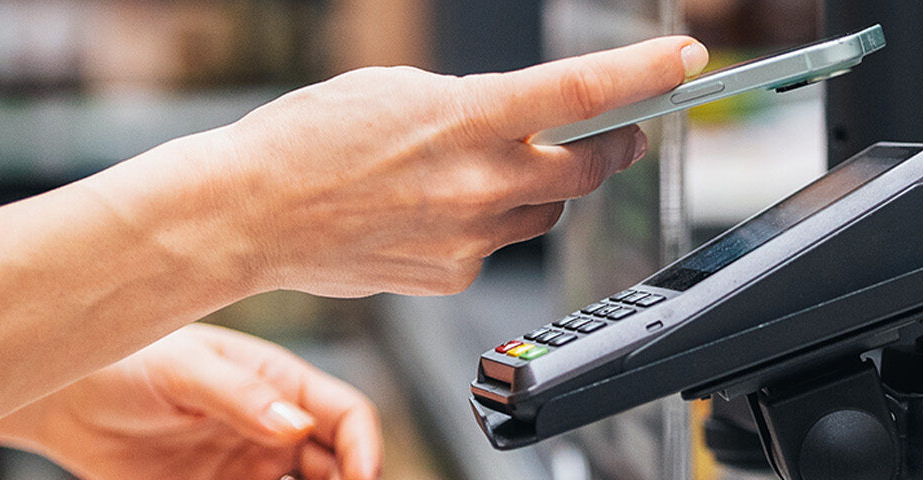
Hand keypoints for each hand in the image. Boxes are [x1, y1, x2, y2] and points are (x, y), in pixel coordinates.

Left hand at [0, 324, 380, 479]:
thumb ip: (240, 394)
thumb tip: (296, 427)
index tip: (364, 478)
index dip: (365, 448)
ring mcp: (251, 467)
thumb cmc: (128, 362)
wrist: (68, 400)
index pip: (347, 415)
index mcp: (281, 383)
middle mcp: (276, 429)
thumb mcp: (185, 368)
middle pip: (338, 465)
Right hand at [212, 36, 707, 296]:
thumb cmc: (308, 141)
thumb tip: (515, 126)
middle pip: (586, 170)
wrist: (252, 212)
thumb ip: (470, 107)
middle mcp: (477, 182)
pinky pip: (495, 248)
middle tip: (615, 134)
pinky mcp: (451, 277)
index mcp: (465, 117)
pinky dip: (487, 227)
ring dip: (541, 191)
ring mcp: (467, 238)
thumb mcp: (399, 91)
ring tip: (491, 173)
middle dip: (610, 149)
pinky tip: (438, 213)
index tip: (683, 61)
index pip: (579, 93)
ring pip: (544, 215)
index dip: (642, 74)